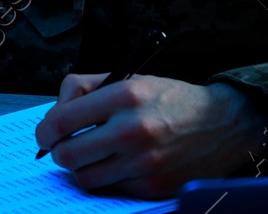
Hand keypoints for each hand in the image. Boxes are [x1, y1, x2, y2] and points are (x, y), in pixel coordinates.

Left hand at [33, 74, 267, 197]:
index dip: (45, 131)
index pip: (62, 120)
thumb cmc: (170, 99)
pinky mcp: (153, 186)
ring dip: (82, 168)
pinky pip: (111, 188)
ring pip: (85, 177)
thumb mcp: (130, 78)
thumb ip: (86, 88)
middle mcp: (133, 129)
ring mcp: (144, 162)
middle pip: (67, 154)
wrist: (222, 125)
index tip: (45, 134)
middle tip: (65, 146)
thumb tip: (54, 112)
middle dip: (59, 151)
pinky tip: (120, 163)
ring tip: (93, 154)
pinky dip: (109, 178)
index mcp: (125, 95)